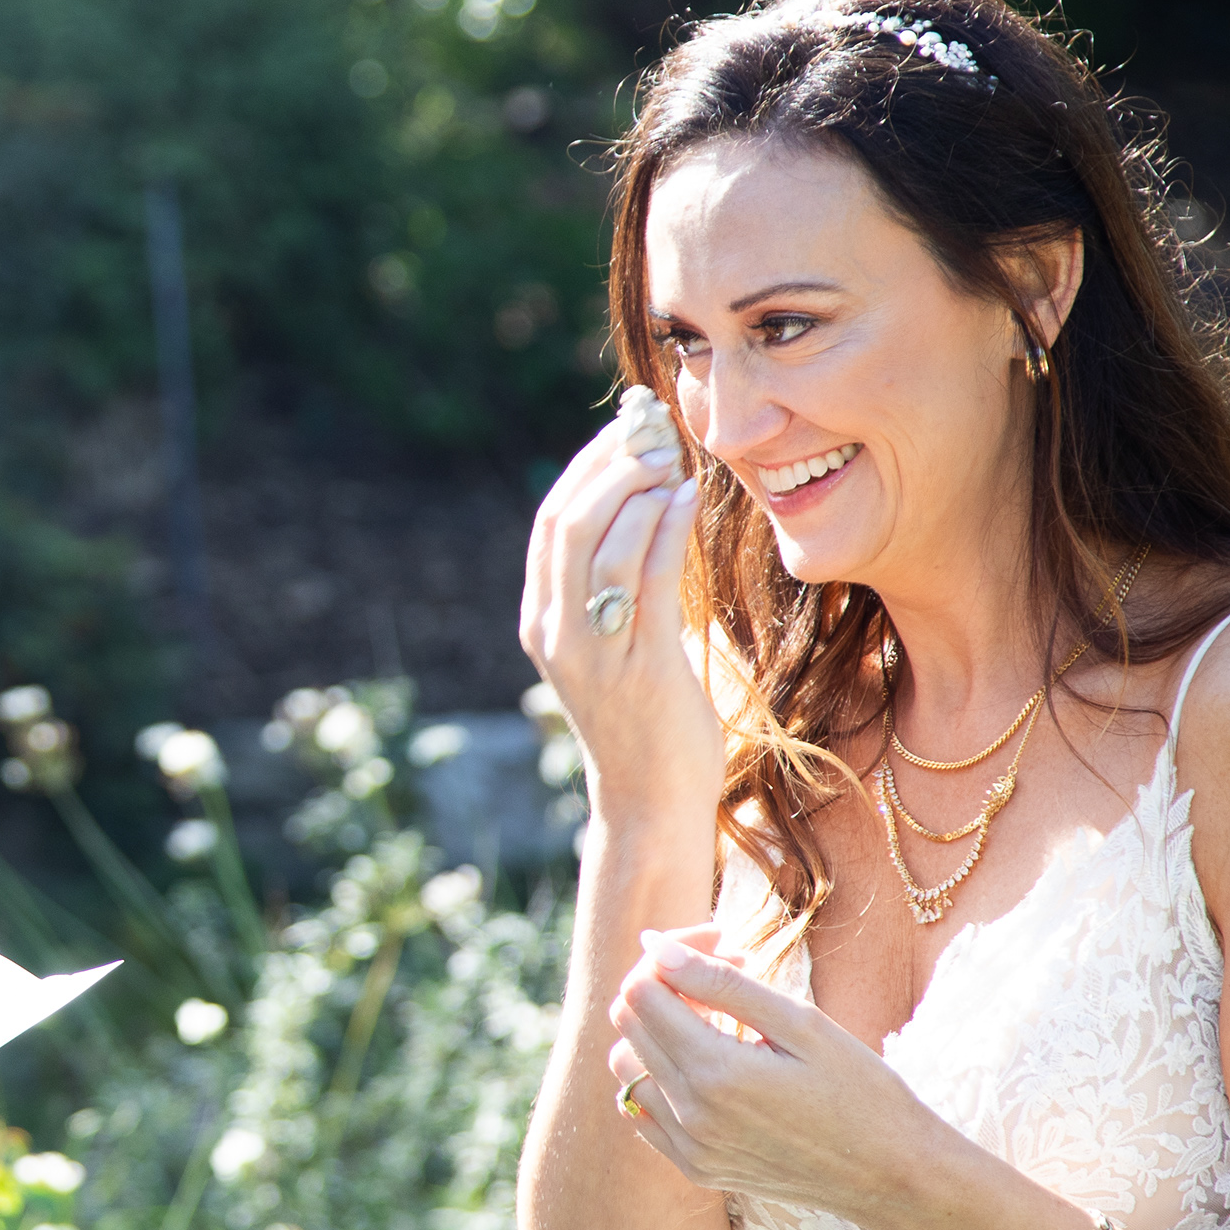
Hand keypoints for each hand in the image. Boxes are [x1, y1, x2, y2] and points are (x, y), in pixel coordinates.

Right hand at [519, 400, 723, 839]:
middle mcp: (555, 631)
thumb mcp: (615, 646)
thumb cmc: (645, 719)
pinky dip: (665, 530)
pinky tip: (687, 499)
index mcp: (542, 621)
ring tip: (674, 457)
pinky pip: (648, 581)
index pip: (551, 523)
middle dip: (610, 465)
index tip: (628, 430)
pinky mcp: (638, 666)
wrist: (651, 800)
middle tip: (654, 430)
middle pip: (567, 522)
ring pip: (602, 544)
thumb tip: (644, 514)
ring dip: (639, 488)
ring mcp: (592, 651)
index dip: (587, 467)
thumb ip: (616, 589)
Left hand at [605, 926, 945, 1223]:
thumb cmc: (861, 1090)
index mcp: (715, 1072)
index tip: (719, 946)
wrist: (891, 1175)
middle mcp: (689, 1115)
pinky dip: (659, 1077)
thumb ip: (721, 983)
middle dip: (663, 984)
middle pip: (627, 1023)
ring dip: (657, 1032)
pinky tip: (709, 1066)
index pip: (642, 991)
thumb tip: (655, 946)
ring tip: (717, 1021)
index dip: (672, 955)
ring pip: (627, 1066)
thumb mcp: (800, 1023)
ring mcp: (689, 1148)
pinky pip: (643, 1111)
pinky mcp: (695, 1169)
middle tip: (723, 973)